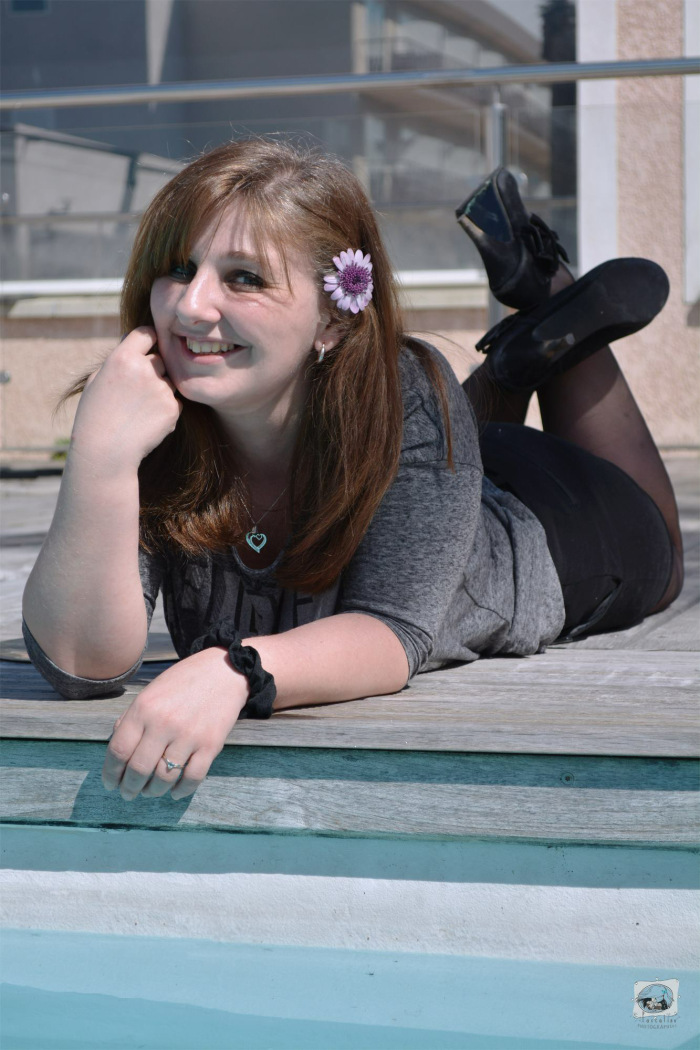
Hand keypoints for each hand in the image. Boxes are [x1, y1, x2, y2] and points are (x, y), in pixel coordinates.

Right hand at [71, 327, 182, 470]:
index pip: (147, 333)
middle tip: (136, 392)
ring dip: (159, 390)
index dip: (149, 339)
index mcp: (122, 358)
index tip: (149, 346)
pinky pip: (174, 401)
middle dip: (153, 370)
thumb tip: (134, 340)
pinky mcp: (173, 408)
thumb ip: (118, 358)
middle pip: (160, 359)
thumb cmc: (96, 415)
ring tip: (138, 409)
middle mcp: (145, 370)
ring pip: (169, 381)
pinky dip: (164, 409)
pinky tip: (146, 421)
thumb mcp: (97, 379)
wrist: (105, 451)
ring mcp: (162, 389)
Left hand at [102, 648, 247, 800]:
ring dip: (153, 791)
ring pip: (164, 778)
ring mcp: (189, 735)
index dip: (110, 774)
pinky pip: (192, 778)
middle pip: (138, 769)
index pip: (118, 751)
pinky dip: (181, 791)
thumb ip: (131, 719)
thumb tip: (117, 752)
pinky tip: (174, 792)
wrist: (223, 671)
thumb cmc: (183, 681)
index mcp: (144, 708)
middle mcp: (163, 723)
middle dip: (129, 788)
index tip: (110, 784)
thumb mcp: (150, 692)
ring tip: (150, 791)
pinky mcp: (211, 744)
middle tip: (128, 793)